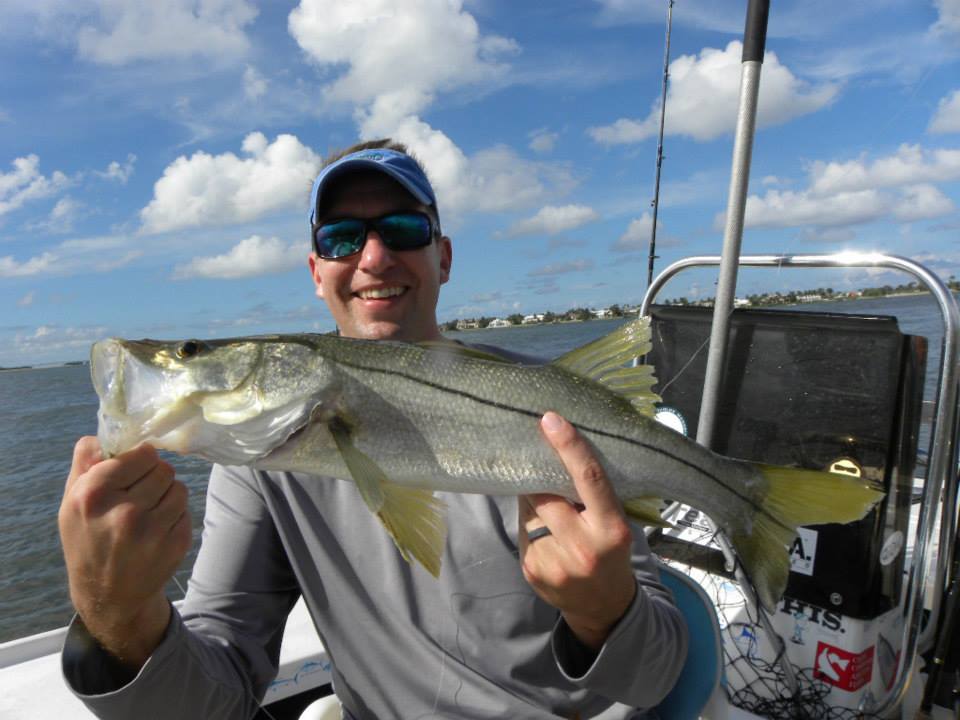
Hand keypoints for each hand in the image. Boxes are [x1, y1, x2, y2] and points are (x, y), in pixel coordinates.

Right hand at [58, 437, 191, 667]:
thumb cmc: (87, 540)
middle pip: (164, 468)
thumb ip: (84, 463)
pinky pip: (186, 510)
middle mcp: (124, 512)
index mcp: (93, 495)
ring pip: (179, 487)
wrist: (108, 595)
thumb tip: (102, 435)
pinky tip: (156, 531)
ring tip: (147, 512)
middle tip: (139, 494)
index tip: (133, 470)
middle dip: (154, 477)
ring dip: (167, 495)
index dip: (140, 460)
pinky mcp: (176, 543)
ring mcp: (153, 530)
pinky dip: (175, 516)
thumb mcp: (71, 503)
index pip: (141, 453)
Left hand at [519, 412, 636, 649]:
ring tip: (552, 515)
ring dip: (534, 503)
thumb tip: (557, 455)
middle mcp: (582, 547)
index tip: (551, 419)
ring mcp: (554, 562)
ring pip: (529, 510)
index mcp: (611, 530)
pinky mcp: (532, 571)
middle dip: (539, 479)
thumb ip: (593, 497)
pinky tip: (546, 536)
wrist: (604, 609)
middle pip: (546, 493)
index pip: (589, 479)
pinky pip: (523, 530)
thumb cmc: (611, 553)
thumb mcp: (617, 525)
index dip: (569, 446)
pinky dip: (531, 524)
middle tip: (539, 468)